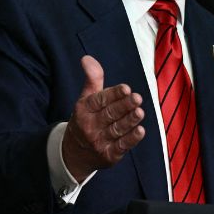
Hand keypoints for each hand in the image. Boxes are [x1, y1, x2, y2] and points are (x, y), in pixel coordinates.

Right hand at [62, 55, 145, 181]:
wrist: (74, 154)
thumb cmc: (85, 120)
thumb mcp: (85, 99)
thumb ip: (92, 79)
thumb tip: (87, 58)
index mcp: (84, 110)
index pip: (99, 100)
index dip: (113, 94)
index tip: (125, 88)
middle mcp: (90, 126)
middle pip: (109, 114)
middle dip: (124, 106)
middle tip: (137, 98)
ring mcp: (99, 142)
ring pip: (117, 129)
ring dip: (129, 121)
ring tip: (140, 112)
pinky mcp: (109, 155)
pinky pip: (121, 146)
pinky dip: (131, 139)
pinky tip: (140, 131)